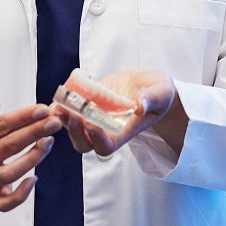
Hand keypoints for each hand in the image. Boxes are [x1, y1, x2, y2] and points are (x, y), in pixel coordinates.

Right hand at [0, 97, 61, 211]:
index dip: (23, 117)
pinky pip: (6, 203)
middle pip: (8, 147)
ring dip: (33, 158)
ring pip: (10, 173)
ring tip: (50, 141)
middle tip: (55, 122)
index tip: (43, 109)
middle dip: (34, 132)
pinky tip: (35, 179)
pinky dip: (21, 195)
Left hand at [56, 69, 187, 156]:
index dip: (96, 140)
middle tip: (73, 112)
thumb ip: (151, 99)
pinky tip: (78, 78)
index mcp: (124, 132)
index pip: (105, 147)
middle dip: (74, 130)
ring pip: (72, 125)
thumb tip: (139, 105)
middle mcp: (106, 128)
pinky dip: (67, 96)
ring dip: (64, 114)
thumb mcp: (161, 94)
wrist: (150, 85)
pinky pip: (71, 104)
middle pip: (83, 142)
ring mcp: (95, 115)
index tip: (92, 124)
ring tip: (64, 96)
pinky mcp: (89, 100)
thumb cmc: (160, 94)